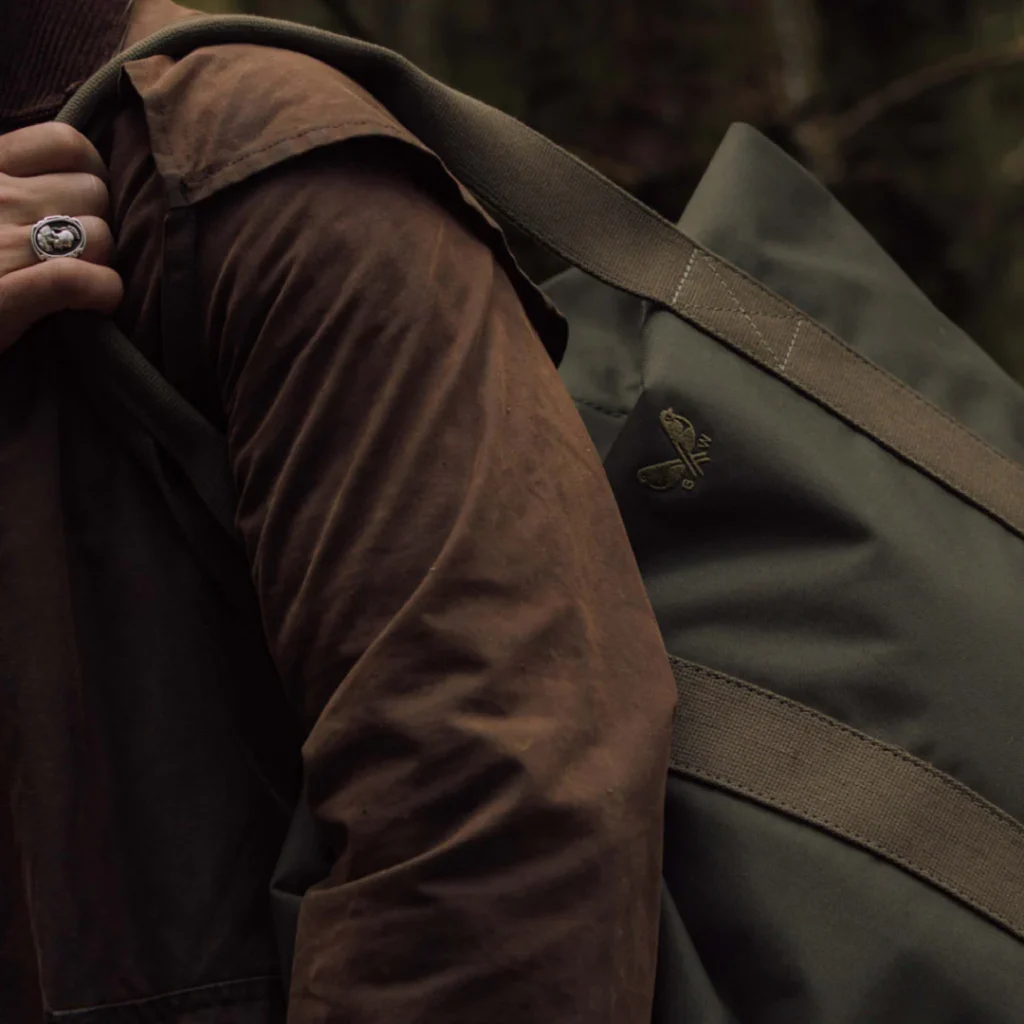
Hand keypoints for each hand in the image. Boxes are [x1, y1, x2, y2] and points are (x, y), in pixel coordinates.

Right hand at [0, 121, 122, 352]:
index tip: (79, 200)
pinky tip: (96, 301)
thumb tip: (63, 176)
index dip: (89, 172)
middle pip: (93, 192)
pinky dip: (103, 292)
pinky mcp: (6, 296)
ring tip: (80, 277)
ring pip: (100, 235)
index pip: (66, 143)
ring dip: (102, 260)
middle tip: (78, 249)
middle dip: (97, 221)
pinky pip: (84, 280)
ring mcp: (0, 246)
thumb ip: (7, 177)